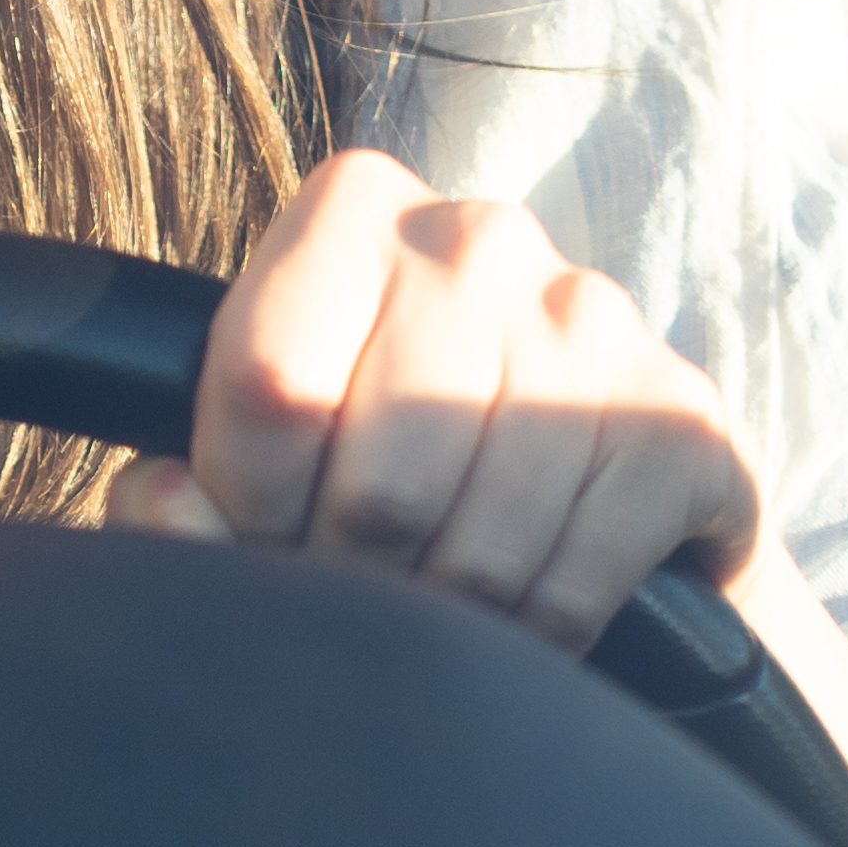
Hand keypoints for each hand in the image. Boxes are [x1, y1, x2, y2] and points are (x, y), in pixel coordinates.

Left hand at [105, 149, 760, 648]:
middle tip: (354, 594)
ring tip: (433, 612)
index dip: (246, 508)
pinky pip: (579, 585)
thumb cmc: (375, 461)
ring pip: (481, 553)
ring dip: (446, 626)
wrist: (579, 480)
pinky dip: (537, 638)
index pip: (266, 383)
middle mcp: (478, 235)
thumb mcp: (262, 460)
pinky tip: (522, 615)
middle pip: (379, 487)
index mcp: (351, 209)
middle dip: (351, 583)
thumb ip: (181, 497)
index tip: (260, 536)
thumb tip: (165, 506)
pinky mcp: (682, 418)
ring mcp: (594, 319)